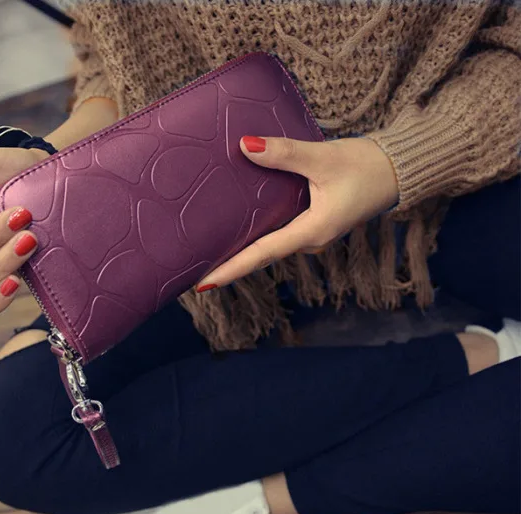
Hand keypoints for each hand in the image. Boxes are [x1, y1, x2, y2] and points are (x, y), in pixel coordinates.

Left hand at [196, 136, 398, 289]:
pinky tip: (240, 226)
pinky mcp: (314, 223)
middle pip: (261, 256)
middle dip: (230, 265)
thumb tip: (245, 146)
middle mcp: (308, 240)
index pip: (261, 254)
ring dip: (243, 251)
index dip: (231, 269)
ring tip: (210, 252)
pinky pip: (279, 234)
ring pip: (270, 246)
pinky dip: (257, 235)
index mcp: (310, 232)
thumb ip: (284, 154)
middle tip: (196, 272)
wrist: (399, 169)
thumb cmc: (366, 166)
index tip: (203, 284)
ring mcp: (312, 234)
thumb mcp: (322, 158)